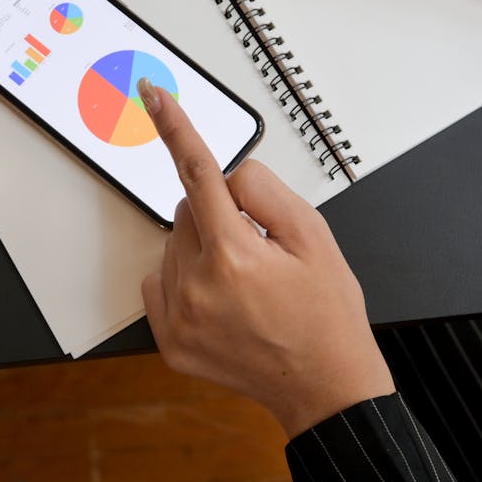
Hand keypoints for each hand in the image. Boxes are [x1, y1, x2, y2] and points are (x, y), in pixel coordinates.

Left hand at [137, 78, 393, 437]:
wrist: (325, 384)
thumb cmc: (326, 313)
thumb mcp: (315, 237)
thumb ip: (266, 194)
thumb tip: (229, 178)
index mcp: (234, 255)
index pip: (198, 174)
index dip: (176, 129)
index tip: (156, 98)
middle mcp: (198, 286)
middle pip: (188, 210)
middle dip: (218, 214)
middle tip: (260, 247)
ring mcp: (180, 318)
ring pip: (174, 246)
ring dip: (203, 248)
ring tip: (247, 282)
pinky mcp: (171, 341)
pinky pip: (159, 283)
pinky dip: (185, 280)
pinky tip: (223, 299)